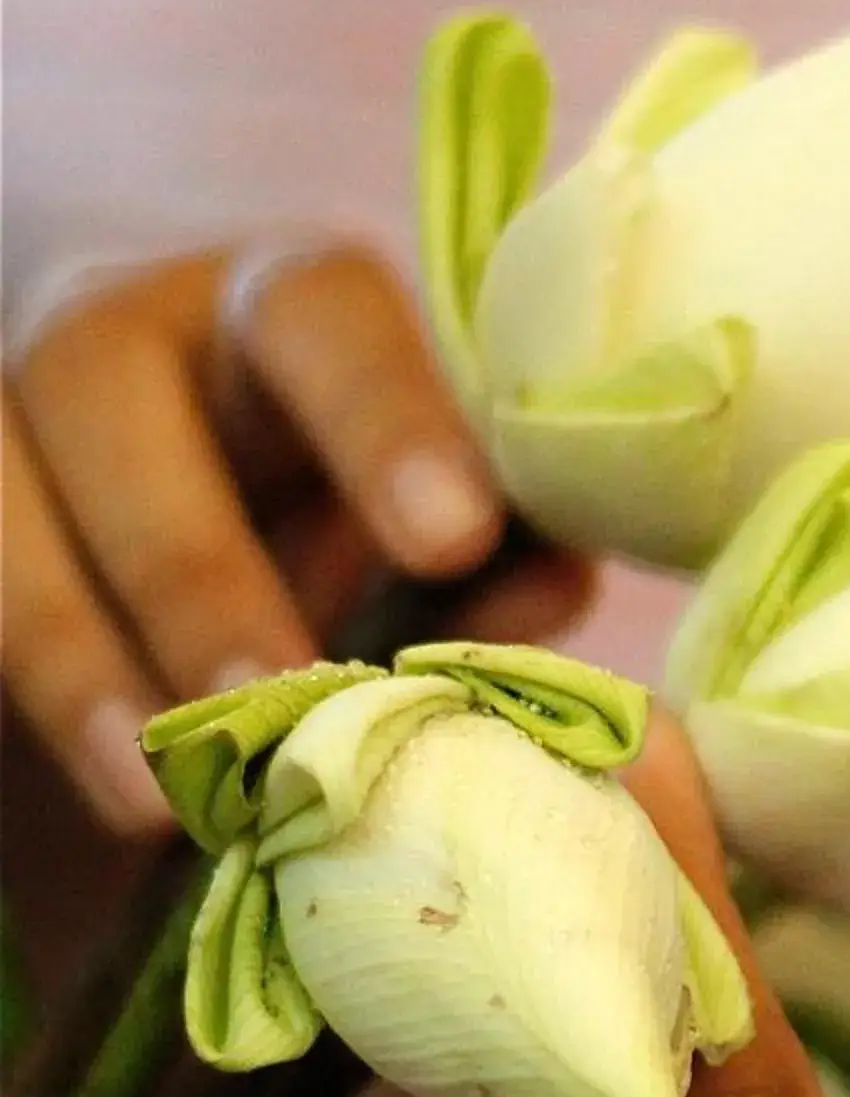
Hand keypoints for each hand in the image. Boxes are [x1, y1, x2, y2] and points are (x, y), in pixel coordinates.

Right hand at [1, 245, 593, 987]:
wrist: (173, 554)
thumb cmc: (341, 522)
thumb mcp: (420, 530)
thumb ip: (490, 556)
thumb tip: (549, 582)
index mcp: (280, 309)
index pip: (322, 315)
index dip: (385, 419)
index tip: (453, 535)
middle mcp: (118, 330)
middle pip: (108, 388)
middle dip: (195, 560)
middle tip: (279, 695)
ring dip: (74, 648)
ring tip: (157, 787)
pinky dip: (16, 682)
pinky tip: (91, 776)